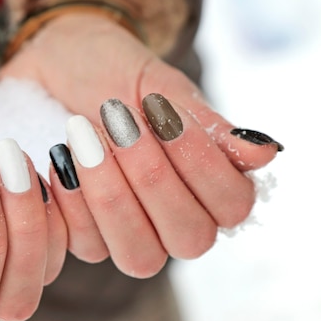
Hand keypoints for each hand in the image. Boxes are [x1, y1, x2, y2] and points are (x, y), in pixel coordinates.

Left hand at [0, 14, 281, 276]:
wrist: (54, 64)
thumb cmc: (113, 72)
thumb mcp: (159, 86)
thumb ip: (207, 124)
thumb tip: (266, 153)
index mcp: (210, 182)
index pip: (232, 205)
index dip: (201, 165)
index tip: (161, 111)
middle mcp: (177, 219)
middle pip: (190, 239)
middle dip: (152, 179)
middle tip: (120, 122)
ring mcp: (133, 234)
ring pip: (140, 255)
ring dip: (111, 194)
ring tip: (83, 135)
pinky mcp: (89, 237)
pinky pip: (87, 246)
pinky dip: (72, 198)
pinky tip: (59, 155)